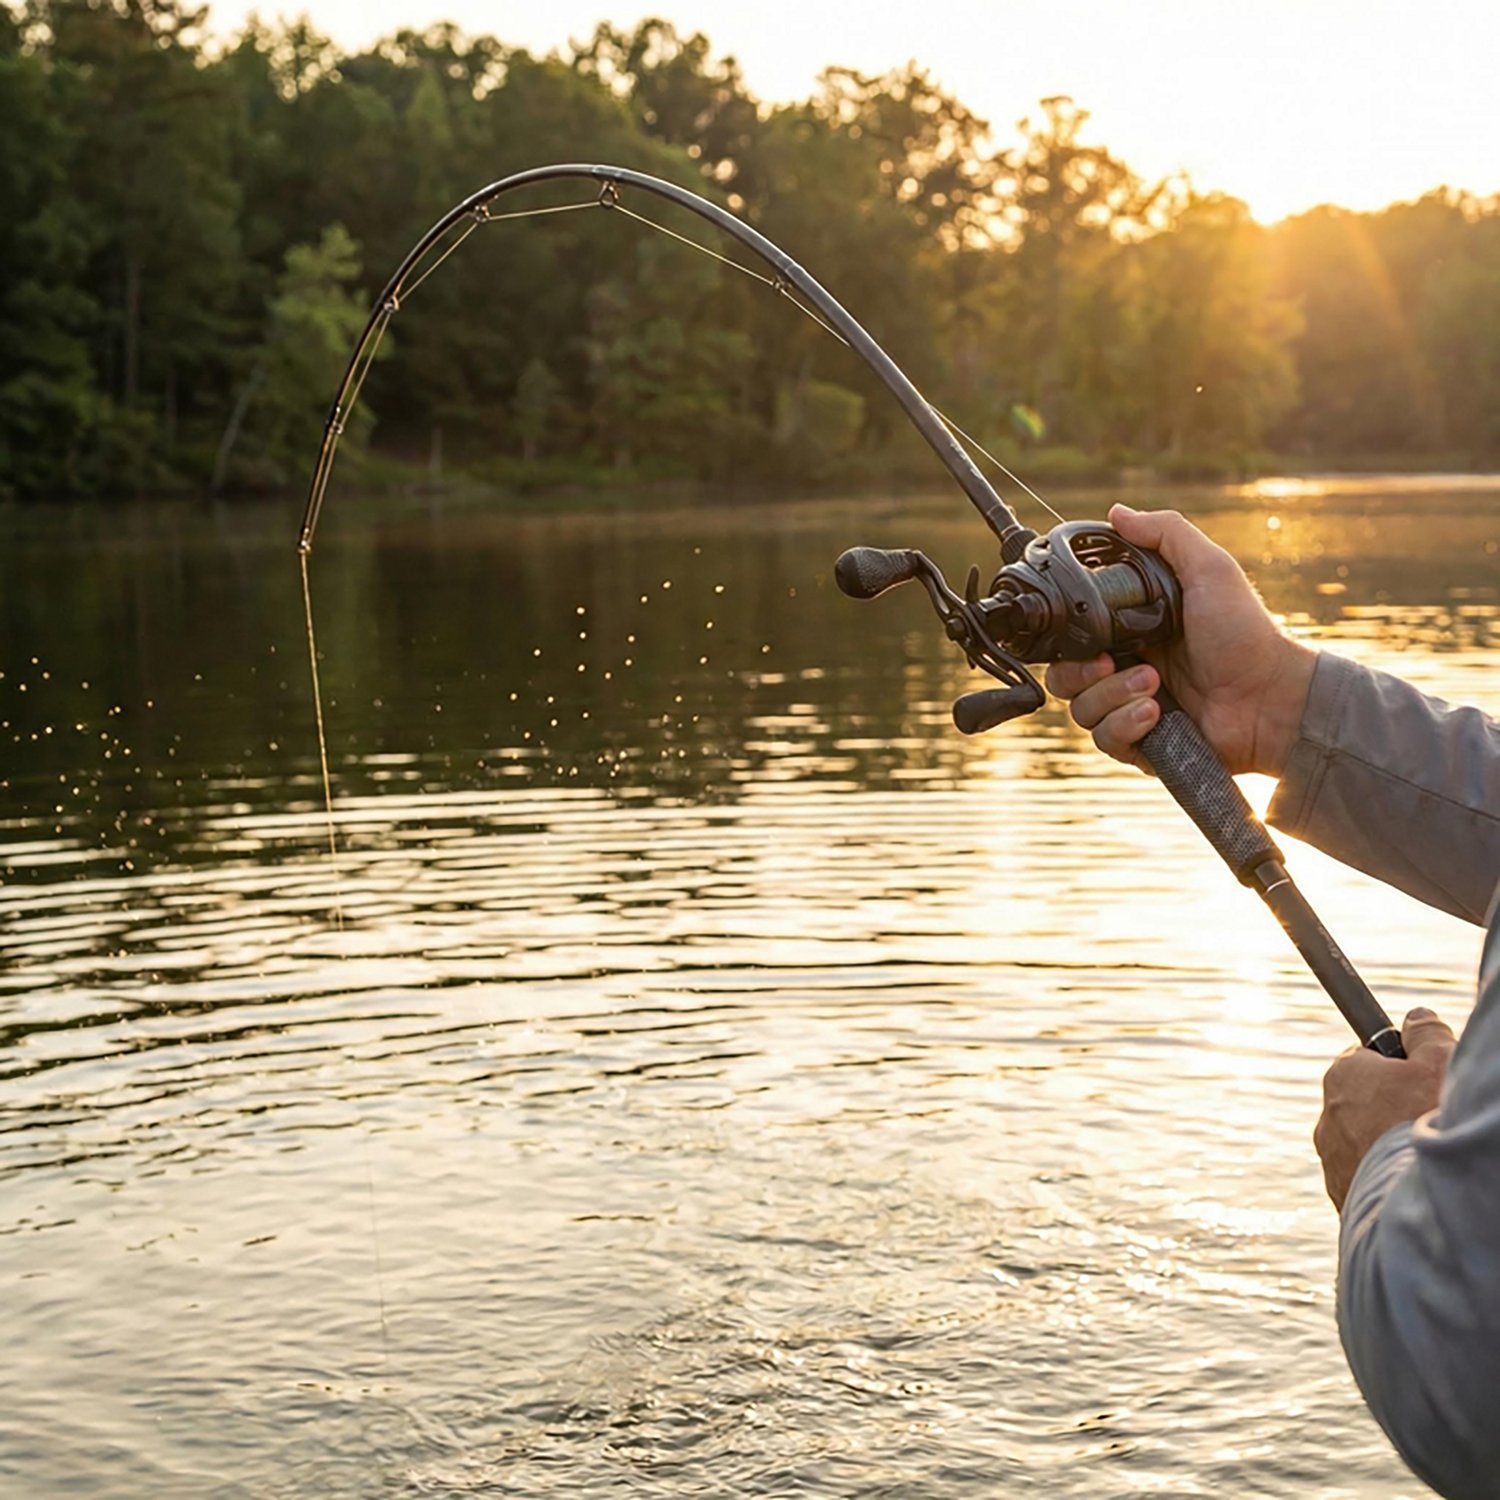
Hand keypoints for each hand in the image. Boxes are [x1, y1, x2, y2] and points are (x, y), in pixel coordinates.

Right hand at [1044, 504, 1316, 775]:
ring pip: (1079, 709)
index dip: (1068, 637)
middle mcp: (1125, 668)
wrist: (1271, 699)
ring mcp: (1130, 707)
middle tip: (1111, 662)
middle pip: (1063, 675)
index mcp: (1132, 630)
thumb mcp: (1209, 569)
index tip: (1085, 631)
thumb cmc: (1246, 634)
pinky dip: (1124, 725)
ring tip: (1154, 685)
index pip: (1074, 635)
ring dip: (1112, 695)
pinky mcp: (1140, 744)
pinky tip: (1155, 713)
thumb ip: (1166, 533)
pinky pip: (1103, 740)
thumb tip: (1118, 511)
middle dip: (1081, 671)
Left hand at [1314, 1008, 1455, 1211]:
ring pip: (1364, 1142)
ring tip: (1417, 1156)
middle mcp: (1327, 1115)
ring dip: (1387, 1144)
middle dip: (1393, 1108)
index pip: (1367, 1060)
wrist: (1413, 1197)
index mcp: (1343, 1076)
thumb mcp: (1437, 1063)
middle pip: (1366, 1103)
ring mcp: (1330, 1158)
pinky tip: (1405, 1181)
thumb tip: (1417, 1017)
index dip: (1399, 1069)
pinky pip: (1364, 1177)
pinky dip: (1384, 1177)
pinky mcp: (1340, 1193)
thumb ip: (1427, 1034)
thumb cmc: (1424, 1121)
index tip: (1420, 1081)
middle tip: (1426, 1120)